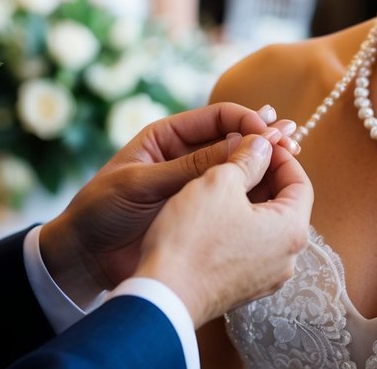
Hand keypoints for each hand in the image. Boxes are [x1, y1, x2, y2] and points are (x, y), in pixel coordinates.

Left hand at [38, 102, 298, 304]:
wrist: (82, 258)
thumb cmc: (101, 211)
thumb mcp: (141, 183)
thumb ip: (189, 167)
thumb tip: (240, 145)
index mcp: (168, 137)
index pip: (217, 118)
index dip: (245, 120)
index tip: (268, 130)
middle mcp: (186, 157)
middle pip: (233, 139)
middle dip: (262, 138)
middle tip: (292, 139)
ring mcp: (195, 185)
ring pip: (237, 169)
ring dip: (264, 162)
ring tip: (294, 155)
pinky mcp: (200, 212)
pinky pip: (231, 198)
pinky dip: (254, 192)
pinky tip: (276, 188)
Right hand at [135, 133, 313, 326]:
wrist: (162, 299)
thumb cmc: (191, 240)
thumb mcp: (218, 182)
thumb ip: (247, 159)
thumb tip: (263, 145)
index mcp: (292, 231)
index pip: (300, 182)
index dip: (279, 156)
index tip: (258, 141)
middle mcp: (287, 259)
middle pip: (285, 205)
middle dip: (263, 176)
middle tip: (238, 156)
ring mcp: (266, 278)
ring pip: (266, 226)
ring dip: (249, 200)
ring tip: (221, 181)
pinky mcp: (244, 288)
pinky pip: (251, 247)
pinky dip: (239, 225)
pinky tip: (213, 213)